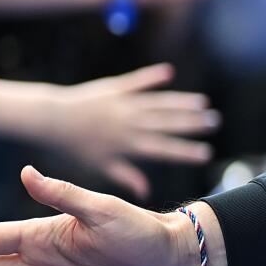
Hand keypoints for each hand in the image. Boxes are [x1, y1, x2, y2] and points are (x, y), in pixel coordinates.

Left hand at [39, 65, 219, 196]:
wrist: (51, 119)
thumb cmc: (74, 147)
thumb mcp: (99, 166)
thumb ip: (125, 176)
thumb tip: (147, 192)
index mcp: (127, 145)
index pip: (161, 149)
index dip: (185, 151)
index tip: (206, 153)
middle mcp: (129, 124)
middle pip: (166, 123)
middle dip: (192, 123)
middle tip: (214, 122)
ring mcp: (123, 104)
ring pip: (158, 104)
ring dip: (181, 103)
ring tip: (203, 103)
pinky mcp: (115, 88)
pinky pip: (137, 82)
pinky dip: (152, 77)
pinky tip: (169, 72)